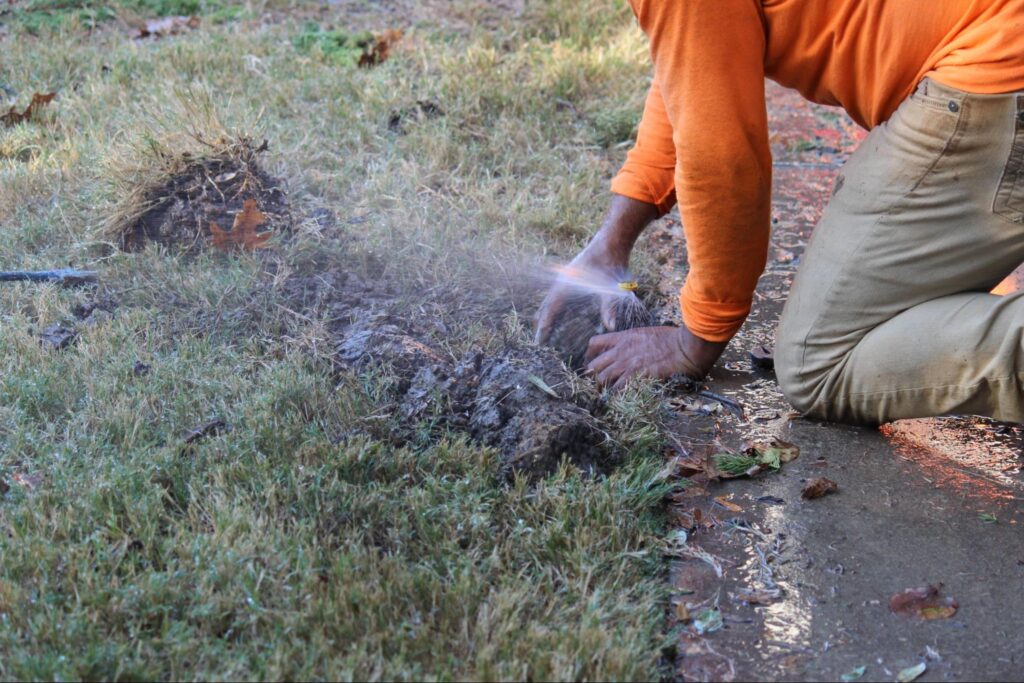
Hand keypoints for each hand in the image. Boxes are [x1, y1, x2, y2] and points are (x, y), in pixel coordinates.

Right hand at [535, 195, 659, 343]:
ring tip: (543, 326)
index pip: (551, 308)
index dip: (544, 325)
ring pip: (551, 298)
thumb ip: (609, 308)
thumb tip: (611, 327)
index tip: (539, 339)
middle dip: (542, 321)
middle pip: (546, 304)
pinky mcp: (573, 274)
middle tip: (538, 338)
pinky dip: (556, 305)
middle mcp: (563, 281)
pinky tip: (560, 310)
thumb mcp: (611, 288)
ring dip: (547, 312)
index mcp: (567, 284)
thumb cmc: (611, 263)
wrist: (612, 240)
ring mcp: (567, 277)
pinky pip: (559, 293)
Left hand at [585, 324, 726, 389]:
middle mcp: (620, 350)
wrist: (685, 346)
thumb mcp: (648, 334)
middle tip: (597, 386)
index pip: (594, 343)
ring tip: (605, 397)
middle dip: (592, 377)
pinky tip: (618, 401)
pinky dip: (615, 396)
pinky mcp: (635, 376)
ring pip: (602, 379)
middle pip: (593, 365)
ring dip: (602, 389)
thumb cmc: (673, 339)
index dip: (589, 355)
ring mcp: (626, 364)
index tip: (591, 364)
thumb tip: (633, 350)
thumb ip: (635, 342)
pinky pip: (616, 389)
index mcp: (623, 337)